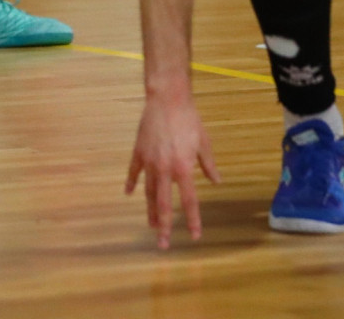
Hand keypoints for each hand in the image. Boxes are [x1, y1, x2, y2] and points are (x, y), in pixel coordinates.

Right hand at [125, 94, 220, 249]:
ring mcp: (149, 162)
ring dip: (150, 210)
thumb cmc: (189, 119)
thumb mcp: (204, 142)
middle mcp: (164, 169)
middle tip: (163, 244)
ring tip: (151, 225)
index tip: (194, 235)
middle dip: (164, 225)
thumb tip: (216, 181)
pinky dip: (131, 183)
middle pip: (164, 204)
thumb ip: (208, 164)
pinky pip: (133, 172)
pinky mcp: (138, 152)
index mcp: (183, 168)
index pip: (189, 201)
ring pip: (149, 192)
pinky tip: (128, 194)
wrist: (167, 99)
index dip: (192, 219)